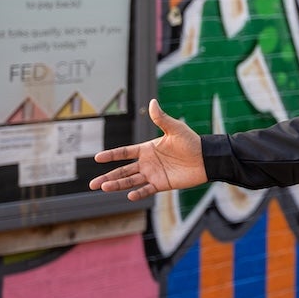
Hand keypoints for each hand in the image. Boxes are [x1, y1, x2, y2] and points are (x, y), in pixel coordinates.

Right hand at [89, 99, 205, 200]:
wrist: (206, 158)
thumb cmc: (191, 142)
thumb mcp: (175, 129)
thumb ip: (161, 118)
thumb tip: (152, 102)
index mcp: (147, 149)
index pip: (124, 153)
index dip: (111, 155)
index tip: (97, 158)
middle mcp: (147, 163)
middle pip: (122, 171)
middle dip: (107, 177)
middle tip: (92, 184)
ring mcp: (153, 174)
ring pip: (130, 181)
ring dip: (117, 185)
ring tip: (104, 188)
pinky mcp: (161, 184)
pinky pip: (146, 190)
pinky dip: (138, 193)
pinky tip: (129, 195)